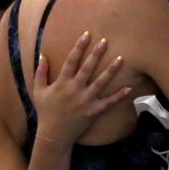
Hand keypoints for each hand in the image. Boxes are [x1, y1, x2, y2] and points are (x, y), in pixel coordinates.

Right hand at [33, 31, 130, 147]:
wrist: (54, 134)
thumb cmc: (46, 111)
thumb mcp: (38, 91)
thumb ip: (41, 72)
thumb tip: (43, 54)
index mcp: (62, 83)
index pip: (71, 61)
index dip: (79, 47)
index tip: (86, 35)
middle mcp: (75, 90)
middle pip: (87, 68)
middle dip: (96, 53)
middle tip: (105, 41)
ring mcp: (85, 100)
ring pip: (101, 82)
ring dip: (111, 70)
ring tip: (121, 58)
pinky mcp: (94, 111)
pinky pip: (109, 102)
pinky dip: (119, 96)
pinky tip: (129, 88)